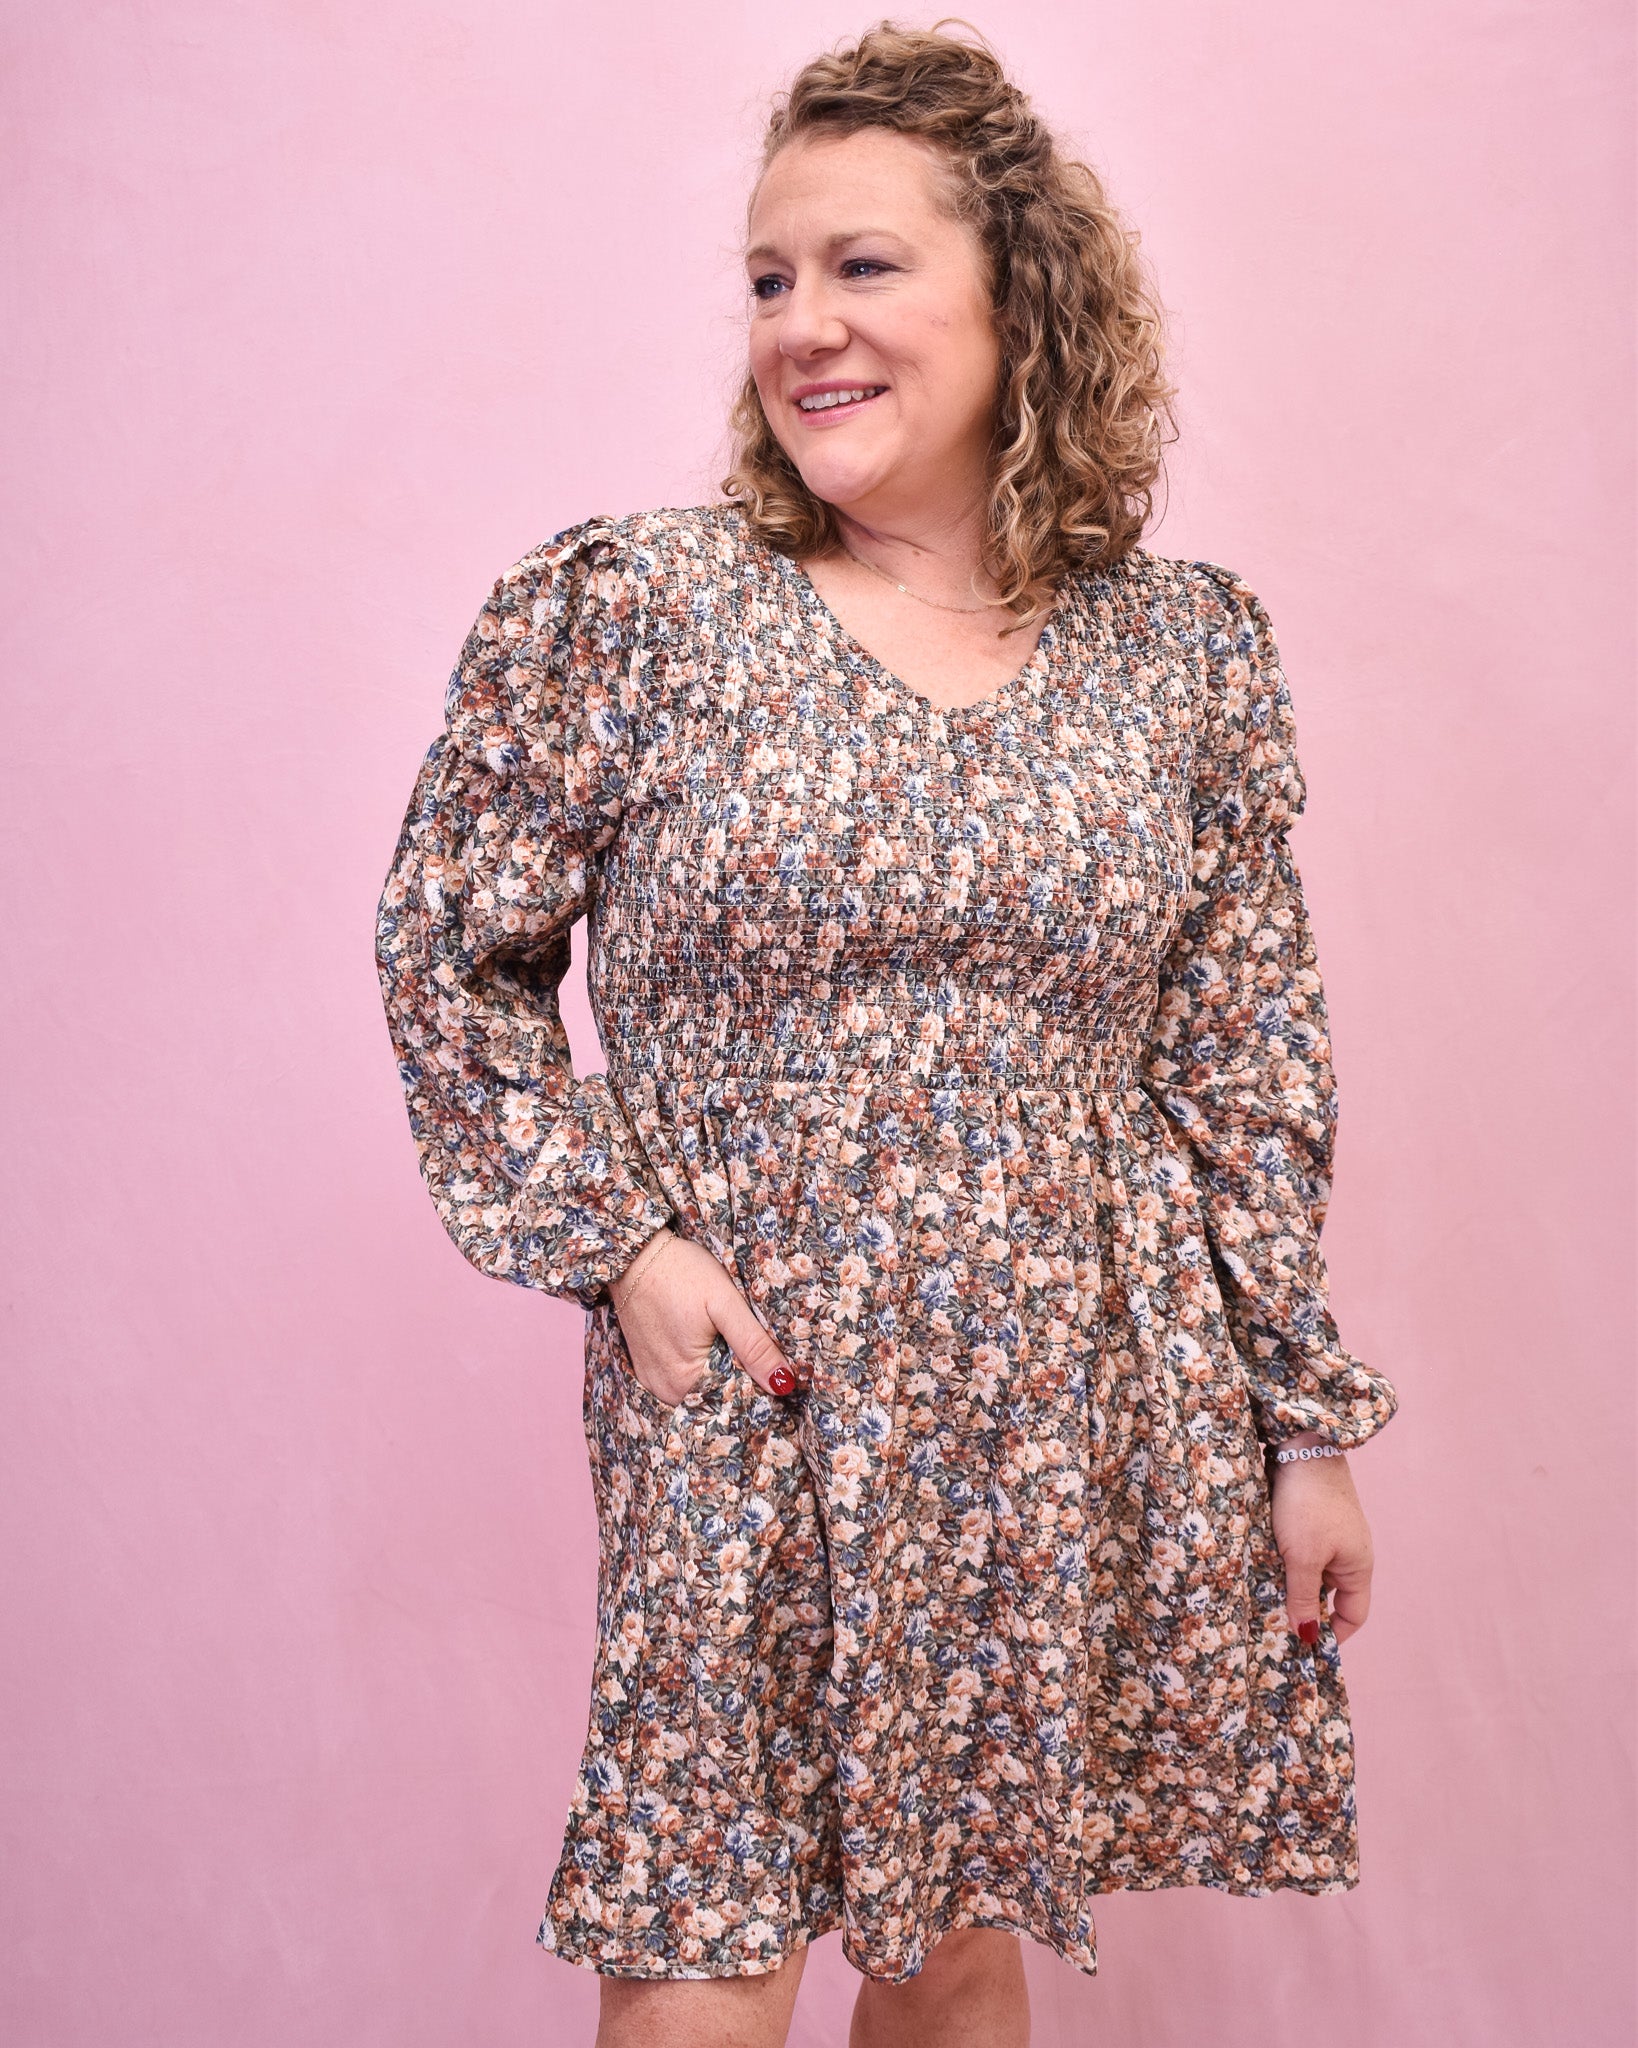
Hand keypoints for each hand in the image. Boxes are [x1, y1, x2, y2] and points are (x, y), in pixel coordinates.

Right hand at [604, 1228, 800, 1408]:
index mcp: (685, 1382)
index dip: (759, 1386)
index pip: (734, 1401)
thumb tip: (784, 1385)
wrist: (635, 1253)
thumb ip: (754, 1345)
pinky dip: (699, 1368)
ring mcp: (652, 1381)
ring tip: (730, 1343)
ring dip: (720, 1372)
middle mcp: (665, 1391)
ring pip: (701, 1389)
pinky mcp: (646, 1368)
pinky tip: (710, 1344)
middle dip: (740, 1378)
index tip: (774, 1366)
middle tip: (755, 1348)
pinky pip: (682, 1380)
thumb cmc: (680, 1273)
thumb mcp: (724, 1303)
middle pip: (717, 1397)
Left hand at [1270, 1432, 1374, 1646]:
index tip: (1304, 1647)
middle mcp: (1347, 1554)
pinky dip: (1283, 1563)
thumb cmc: (1308, 1504)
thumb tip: (1308, 1638)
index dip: (1332, 1634)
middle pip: (1329, 1596)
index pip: (1352, 1615)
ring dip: (1289, 1584)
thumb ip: (1303, 1597)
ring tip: (1260, 1597)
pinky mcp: (1309, 1520)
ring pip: (1310, 1573)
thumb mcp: (1303, 1557)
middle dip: (1304, 1610)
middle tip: (1273, 1626)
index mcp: (1358, 1567)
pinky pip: (1299, 1552)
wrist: (1302, 1446)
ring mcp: (1329, 1536)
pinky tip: (1259, 1566)